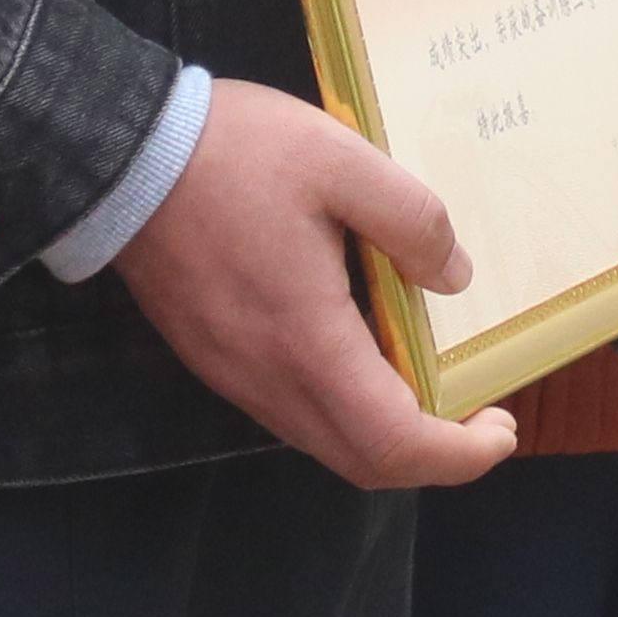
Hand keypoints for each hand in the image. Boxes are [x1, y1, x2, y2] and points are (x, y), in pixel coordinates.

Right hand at [112, 79, 518, 489]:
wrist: (117, 155)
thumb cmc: (233, 155)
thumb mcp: (343, 161)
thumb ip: (412, 221)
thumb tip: (454, 277)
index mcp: (308, 343)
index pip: (393, 443)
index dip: (457, 456)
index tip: (500, 429)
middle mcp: (267, 380)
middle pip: (361, 461)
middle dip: (431, 456)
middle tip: (478, 418)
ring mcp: (232, 374)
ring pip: (323, 440)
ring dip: (385, 432)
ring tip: (430, 385)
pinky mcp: (212, 355)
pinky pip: (290, 410)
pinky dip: (343, 408)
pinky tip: (364, 355)